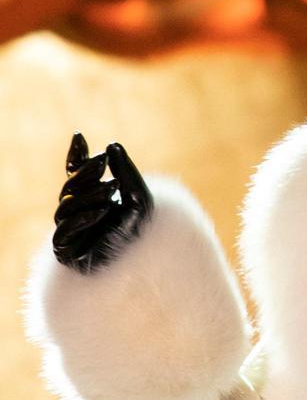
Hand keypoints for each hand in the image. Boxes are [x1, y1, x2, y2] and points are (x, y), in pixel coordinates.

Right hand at [53, 132, 153, 272]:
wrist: (149, 264)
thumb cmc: (147, 232)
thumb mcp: (140, 196)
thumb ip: (126, 173)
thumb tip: (112, 145)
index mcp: (94, 198)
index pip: (77, 174)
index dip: (76, 156)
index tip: (80, 136)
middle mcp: (80, 213)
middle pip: (70, 188)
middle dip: (86, 174)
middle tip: (103, 163)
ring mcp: (72, 232)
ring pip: (65, 208)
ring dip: (87, 197)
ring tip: (110, 192)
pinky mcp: (67, 253)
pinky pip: (64, 233)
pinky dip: (81, 220)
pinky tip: (101, 212)